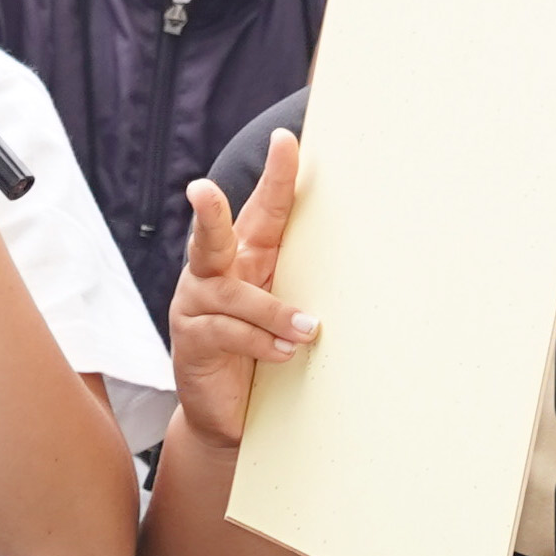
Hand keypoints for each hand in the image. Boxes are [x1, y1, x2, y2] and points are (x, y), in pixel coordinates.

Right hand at [166, 133, 313, 450]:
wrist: (228, 415)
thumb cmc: (262, 355)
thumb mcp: (284, 314)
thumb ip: (303, 286)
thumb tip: (363, 265)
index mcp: (242, 258)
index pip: (261, 211)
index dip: (274, 176)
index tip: (286, 140)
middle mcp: (212, 275)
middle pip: (212, 236)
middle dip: (210, 211)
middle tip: (202, 189)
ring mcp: (196, 306)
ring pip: (232, 296)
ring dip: (274, 312)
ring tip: (307, 330)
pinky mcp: (192, 341)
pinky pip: (227, 333)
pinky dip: (261, 342)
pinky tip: (284, 354)